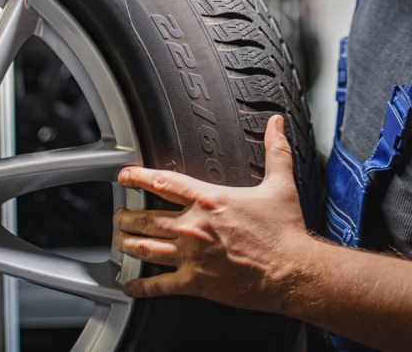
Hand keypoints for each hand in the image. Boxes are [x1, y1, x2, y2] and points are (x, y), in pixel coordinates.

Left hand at [113, 114, 313, 312]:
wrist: (292, 270)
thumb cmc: (285, 232)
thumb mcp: (280, 185)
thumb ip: (275, 151)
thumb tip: (276, 125)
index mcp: (210, 200)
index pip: (163, 183)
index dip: (137, 177)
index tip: (124, 176)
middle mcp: (194, 226)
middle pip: (146, 218)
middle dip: (126, 216)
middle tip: (119, 216)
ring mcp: (192, 256)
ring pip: (144, 249)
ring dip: (126, 245)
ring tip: (119, 242)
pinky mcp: (195, 283)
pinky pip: (158, 285)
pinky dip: (139, 285)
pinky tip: (130, 284)